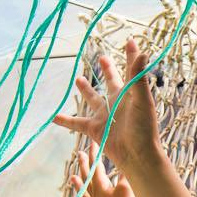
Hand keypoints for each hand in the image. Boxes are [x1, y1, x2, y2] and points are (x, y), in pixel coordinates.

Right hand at [52, 41, 158, 171]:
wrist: (137, 155)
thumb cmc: (143, 128)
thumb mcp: (141, 99)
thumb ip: (138, 76)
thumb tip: (143, 52)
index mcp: (129, 93)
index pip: (130, 70)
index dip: (130, 55)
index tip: (129, 41)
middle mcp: (117, 102)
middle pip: (110, 82)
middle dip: (107, 70)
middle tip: (102, 58)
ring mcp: (105, 115)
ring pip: (92, 99)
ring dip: (85, 90)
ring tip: (78, 80)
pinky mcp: (95, 129)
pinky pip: (76, 123)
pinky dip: (65, 120)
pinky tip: (53, 117)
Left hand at [74, 139, 135, 196]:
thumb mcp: (127, 189)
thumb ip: (125, 175)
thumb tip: (127, 160)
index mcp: (101, 187)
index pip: (96, 166)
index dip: (95, 154)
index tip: (93, 142)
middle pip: (88, 178)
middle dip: (85, 165)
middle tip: (80, 154)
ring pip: (85, 193)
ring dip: (79, 184)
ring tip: (72, 177)